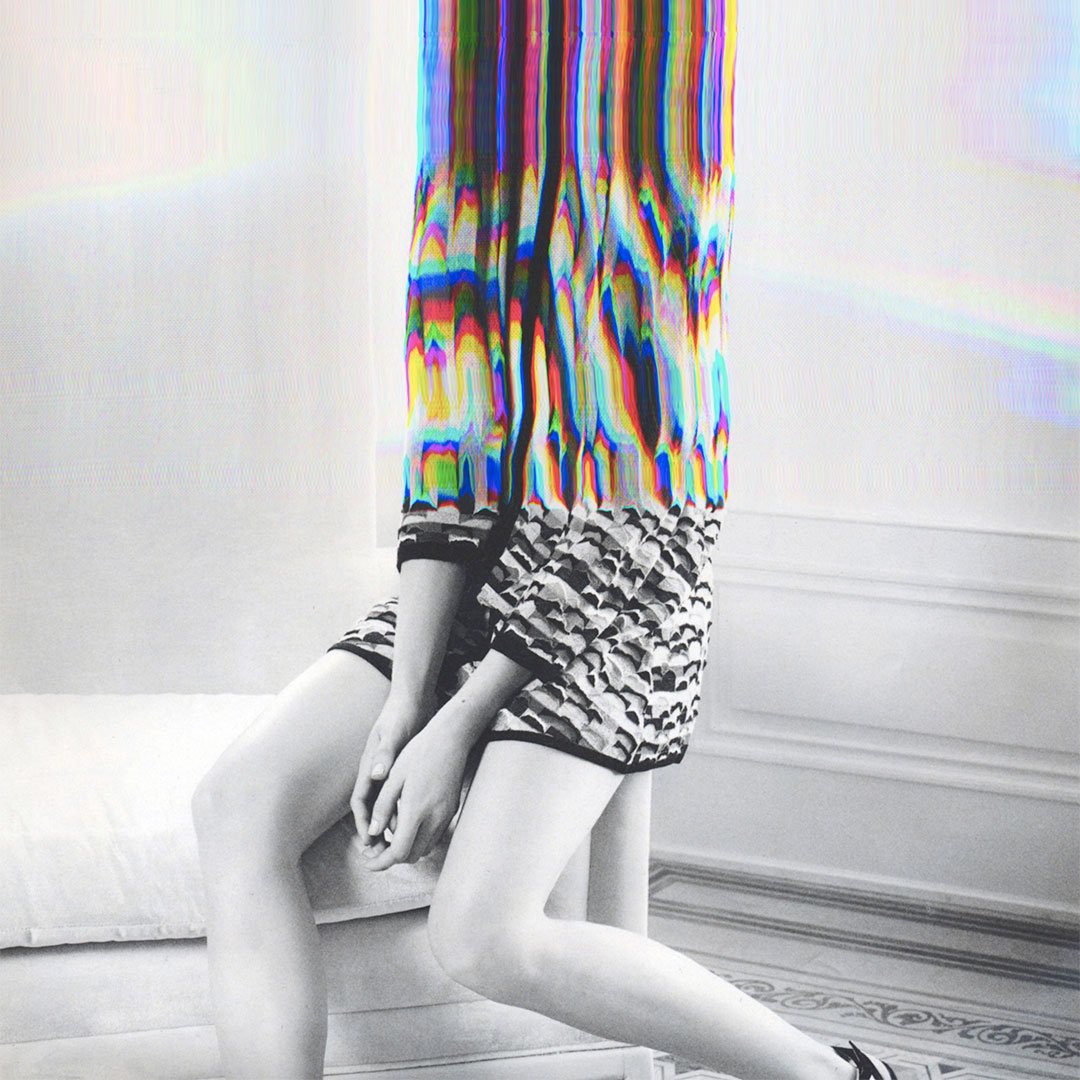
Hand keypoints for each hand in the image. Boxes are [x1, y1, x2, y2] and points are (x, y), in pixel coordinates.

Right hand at [351, 688, 437, 843]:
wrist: (413, 700)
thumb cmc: (401, 715)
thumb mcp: (393, 734)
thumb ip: (385, 755)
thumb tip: (376, 775)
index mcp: (370, 766)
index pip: (360, 800)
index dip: (363, 822)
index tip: (369, 841)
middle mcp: (376, 772)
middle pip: (371, 808)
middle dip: (374, 830)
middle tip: (382, 852)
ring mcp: (388, 771)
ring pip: (385, 805)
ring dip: (389, 823)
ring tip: (399, 843)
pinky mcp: (401, 770)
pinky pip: (398, 797)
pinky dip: (403, 810)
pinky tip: (415, 821)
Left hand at [357, 717, 470, 870]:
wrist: (451, 739)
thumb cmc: (418, 753)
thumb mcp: (394, 778)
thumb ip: (382, 807)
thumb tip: (374, 832)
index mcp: (416, 810)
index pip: (399, 852)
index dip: (380, 862)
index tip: (367, 861)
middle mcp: (434, 818)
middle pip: (411, 855)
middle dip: (391, 858)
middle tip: (374, 849)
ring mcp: (446, 816)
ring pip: (424, 848)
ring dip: (406, 849)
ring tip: (389, 838)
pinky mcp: (451, 810)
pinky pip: (434, 836)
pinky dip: (419, 839)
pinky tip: (407, 826)